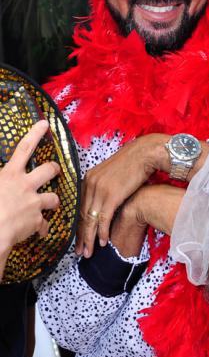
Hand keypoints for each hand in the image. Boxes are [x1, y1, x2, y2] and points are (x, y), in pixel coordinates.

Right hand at [0, 120, 59, 270]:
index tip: (44, 124)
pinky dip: (42, 228)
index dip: (35, 134)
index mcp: (9, 175)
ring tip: (51, 204)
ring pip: (54, 197)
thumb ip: (0, 177)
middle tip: (55, 169)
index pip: (24, 148)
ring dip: (53, 201)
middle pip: (49, 169)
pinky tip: (39, 231)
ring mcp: (34, 203)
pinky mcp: (37, 221)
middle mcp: (25, 186)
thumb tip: (3, 175)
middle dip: (54, 169)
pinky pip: (44, 224)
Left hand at [77, 133, 208, 257]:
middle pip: (82, 215)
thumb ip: (107, 185)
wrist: (146, 153)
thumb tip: (109, 199)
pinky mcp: (111, 196)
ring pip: (90, 220)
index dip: (80, 224)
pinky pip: (103, 218)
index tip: (80, 237)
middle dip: (81, 236)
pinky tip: (102, 242)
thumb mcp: (114, 172)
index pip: (81, 206)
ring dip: (89, 238)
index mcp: (89, 177)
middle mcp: (90, 183)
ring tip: (88, 252)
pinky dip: (102, 232)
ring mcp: (100, 190)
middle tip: (80, 251)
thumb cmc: (135, 162)